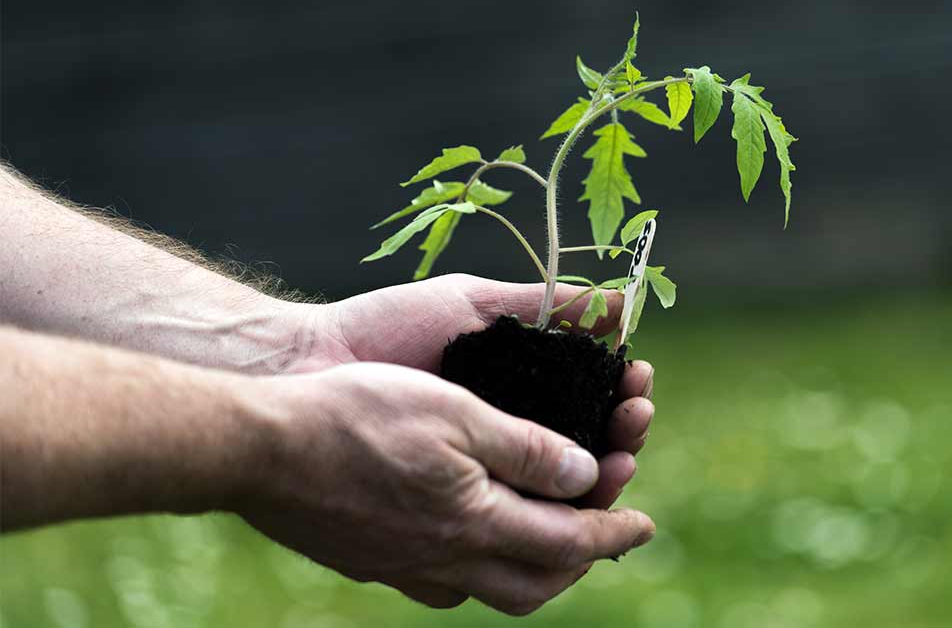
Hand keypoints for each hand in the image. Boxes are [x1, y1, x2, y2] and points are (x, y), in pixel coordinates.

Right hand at [240, 362, 655, 613]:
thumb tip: (589, 477)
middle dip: (581, 561)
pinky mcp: (372, 562)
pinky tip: (473, 531)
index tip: (645, 523)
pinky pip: (443, 581)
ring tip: (548, 532)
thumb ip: (529, 451)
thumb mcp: (458, 414)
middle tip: (605, 532)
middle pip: (535, 583)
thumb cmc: (357, 414)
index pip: (569, 542)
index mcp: (475, 522)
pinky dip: (480, 562)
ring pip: (490, 588)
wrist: (258, 447)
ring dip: (532, 565)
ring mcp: (404, 568)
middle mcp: (444, 560)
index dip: (614, 531)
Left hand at [285, 274, 655, 507]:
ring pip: (562, 493)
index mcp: (517, 386)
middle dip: (623, 437)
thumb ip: (544, 305)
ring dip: (602, 478)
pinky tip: (573, 499)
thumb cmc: (386, 329)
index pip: (589, 400)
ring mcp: (483, 474)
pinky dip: (551, 513)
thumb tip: (619, 299)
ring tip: (620, 459)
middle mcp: (506, 434)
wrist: (311, 365)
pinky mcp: (455, 509)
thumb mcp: (472, 305)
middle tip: (634, 421)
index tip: (636, 380)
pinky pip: (515, 521)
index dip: (621, 394)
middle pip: (588, 450)